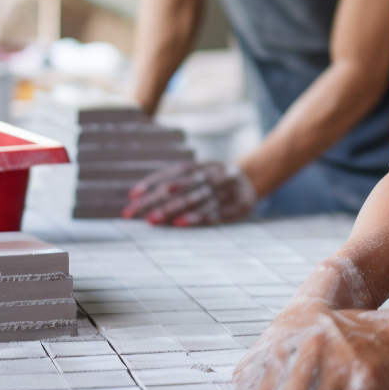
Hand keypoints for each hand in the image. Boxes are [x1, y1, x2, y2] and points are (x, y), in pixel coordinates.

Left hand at [121, 160, 257, 224]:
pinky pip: (217, 210)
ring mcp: (228, 189)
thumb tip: (141, 197)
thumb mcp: (202, 175)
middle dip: (160, 200)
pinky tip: (182, 223)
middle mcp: (216, 174)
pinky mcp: (240, 204)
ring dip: (175, 209)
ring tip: (154, 219)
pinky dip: (200, 216)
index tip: (132, 194)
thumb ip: (178, 184)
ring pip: (199, 197)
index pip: (177, 171)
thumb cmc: (218, 181)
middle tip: (140, 214)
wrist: (255, 180)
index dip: (155, 180)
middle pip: (185, 186)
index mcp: (205, 165)